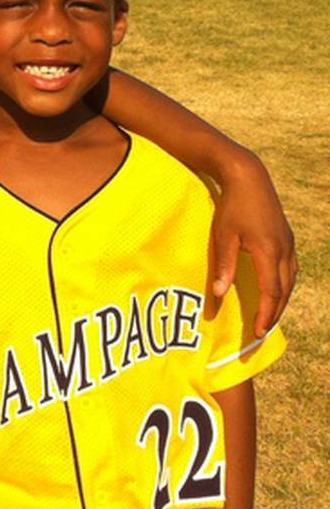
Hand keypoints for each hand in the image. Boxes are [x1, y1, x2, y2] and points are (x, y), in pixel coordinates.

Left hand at [212, 153, 295, 335]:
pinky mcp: (286, 237)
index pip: (270, 292)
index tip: (257, 332)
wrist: (249, 176)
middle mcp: (284, 250)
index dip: (264, 314)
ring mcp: (288, 243)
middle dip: (274, 313)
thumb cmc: (232, 206)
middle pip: (284, 290)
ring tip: (269, 315)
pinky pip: (290, 268)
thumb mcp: (223, 235)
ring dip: (281, 299)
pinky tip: (276, 289)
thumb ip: (224, 266)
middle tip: (263, 331)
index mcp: (269, 252)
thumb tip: (219, 294)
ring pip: (290, 280)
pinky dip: (284, 284)